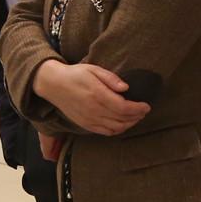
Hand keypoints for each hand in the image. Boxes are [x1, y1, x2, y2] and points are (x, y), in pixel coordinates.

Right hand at [33, 61, 151, 135]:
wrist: (54, 85)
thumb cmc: (75, 75)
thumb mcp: (93, 69)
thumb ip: (111, 79)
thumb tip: (126, 88)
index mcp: (97, 95)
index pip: (123, 107)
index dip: (138, 108)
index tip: (146, 106)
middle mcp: (94, 110)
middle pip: (122, 119)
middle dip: (137, 116)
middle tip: (143, 111)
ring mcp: (89, 119)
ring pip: (116, 128)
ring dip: (129, 124)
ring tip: (136, 117)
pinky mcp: (85, 124)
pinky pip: (105, 132)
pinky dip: (117, 130)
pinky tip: (123, 124)